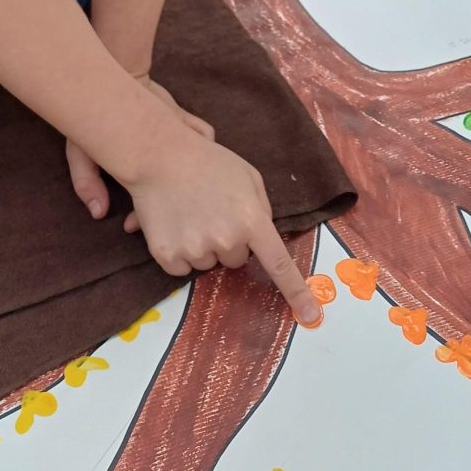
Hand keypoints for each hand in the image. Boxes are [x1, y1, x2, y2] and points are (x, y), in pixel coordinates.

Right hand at [67, 76, 320, 324]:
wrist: (160, 156)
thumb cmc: (210, 163)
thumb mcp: (249, 179)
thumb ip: (261, 210)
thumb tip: (261, 240)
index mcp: (252, 220)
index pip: (279, 263)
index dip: (296, 291)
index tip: (310, 314)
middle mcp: (227, 239)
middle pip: (237, 260)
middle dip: (230, 242)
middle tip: (213, 212)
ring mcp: (196, 249)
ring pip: (208, 264)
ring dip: (203, 246)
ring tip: (191, 214)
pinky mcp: (167, 255)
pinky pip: (181, 268)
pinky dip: (177, 252)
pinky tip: (173, 225)